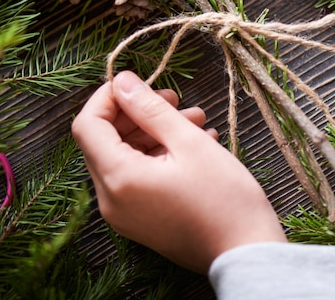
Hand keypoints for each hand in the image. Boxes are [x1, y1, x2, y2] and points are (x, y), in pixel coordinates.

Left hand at [71, 71, 286, 273]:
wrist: (245, 253)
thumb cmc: (224, 199)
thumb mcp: (188, 142)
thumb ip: (149, 108)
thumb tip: (122, 81)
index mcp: (118, 178)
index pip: (88, 125)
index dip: (108, 97)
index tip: (138, 84)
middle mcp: (111, 200)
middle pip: (105, 141)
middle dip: (137, 113)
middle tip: (174, 99)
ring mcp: (124, 214)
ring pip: (124, 158)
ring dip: (153, 133)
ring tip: (195, 120)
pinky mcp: (140, 221)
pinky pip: (137, 178)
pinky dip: (157, 156)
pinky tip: (193, 144)